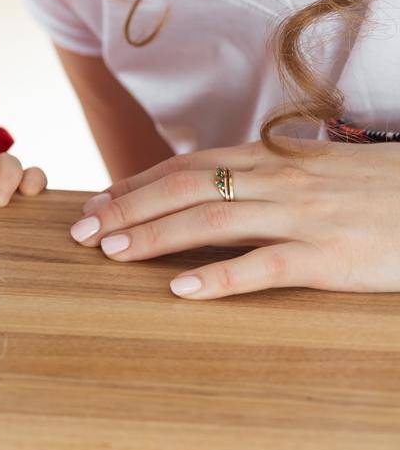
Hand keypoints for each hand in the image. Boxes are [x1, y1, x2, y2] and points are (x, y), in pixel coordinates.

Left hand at [68, 139, 399, 298]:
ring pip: (211, 221)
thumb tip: (207, 191)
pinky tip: (181, 289)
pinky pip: (264, 266)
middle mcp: (278, 182)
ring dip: (153, 236)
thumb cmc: (377, 190)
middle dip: (126, 208)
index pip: (185, 166)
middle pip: (185, 188)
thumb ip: (261, 179)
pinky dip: (218, 276)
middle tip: (79, 230)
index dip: (134, 185)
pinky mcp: (330, 257)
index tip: (93, 203)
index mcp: (270, 160)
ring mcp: (303, 218)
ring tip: (109, 252)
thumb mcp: (313, 173)